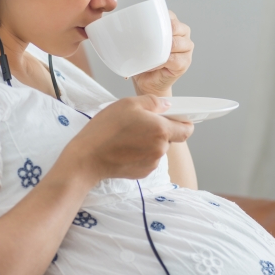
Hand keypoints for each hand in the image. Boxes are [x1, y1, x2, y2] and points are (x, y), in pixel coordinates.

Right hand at [60, 95, 193, 183]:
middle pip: (170, 138)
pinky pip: (148, 159)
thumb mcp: (128, 104)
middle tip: (139, 123)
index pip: (187, 130)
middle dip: (159, 130)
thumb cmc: (106, 129)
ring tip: (128, 136)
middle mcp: (161, 149)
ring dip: (149, 142)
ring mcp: (152, 163)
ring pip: (158, 149)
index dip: (183, 123)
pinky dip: (141, 153)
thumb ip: (152, 102)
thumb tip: (166, 106)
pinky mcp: (143, 173)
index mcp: (161, 130)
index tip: (175, 118)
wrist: (88, 158)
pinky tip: (125, 148)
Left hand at [132, 11, 193, 96]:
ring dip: (162, 49)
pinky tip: (154, 65)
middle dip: (162, 33)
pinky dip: (163, 62)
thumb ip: (137, 33)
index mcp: (172, 24)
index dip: (159, 18)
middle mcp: (182, 34)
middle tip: (148, 42)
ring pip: (177, 43)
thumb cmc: (143, 61)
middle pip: (176, 27)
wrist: (147, 82)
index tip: (146, 25)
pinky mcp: (185, 63)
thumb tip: (124, 28)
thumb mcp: (139, 43)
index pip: (169, 15)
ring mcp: (186, 48)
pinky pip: (174, 59)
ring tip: (150, 56)